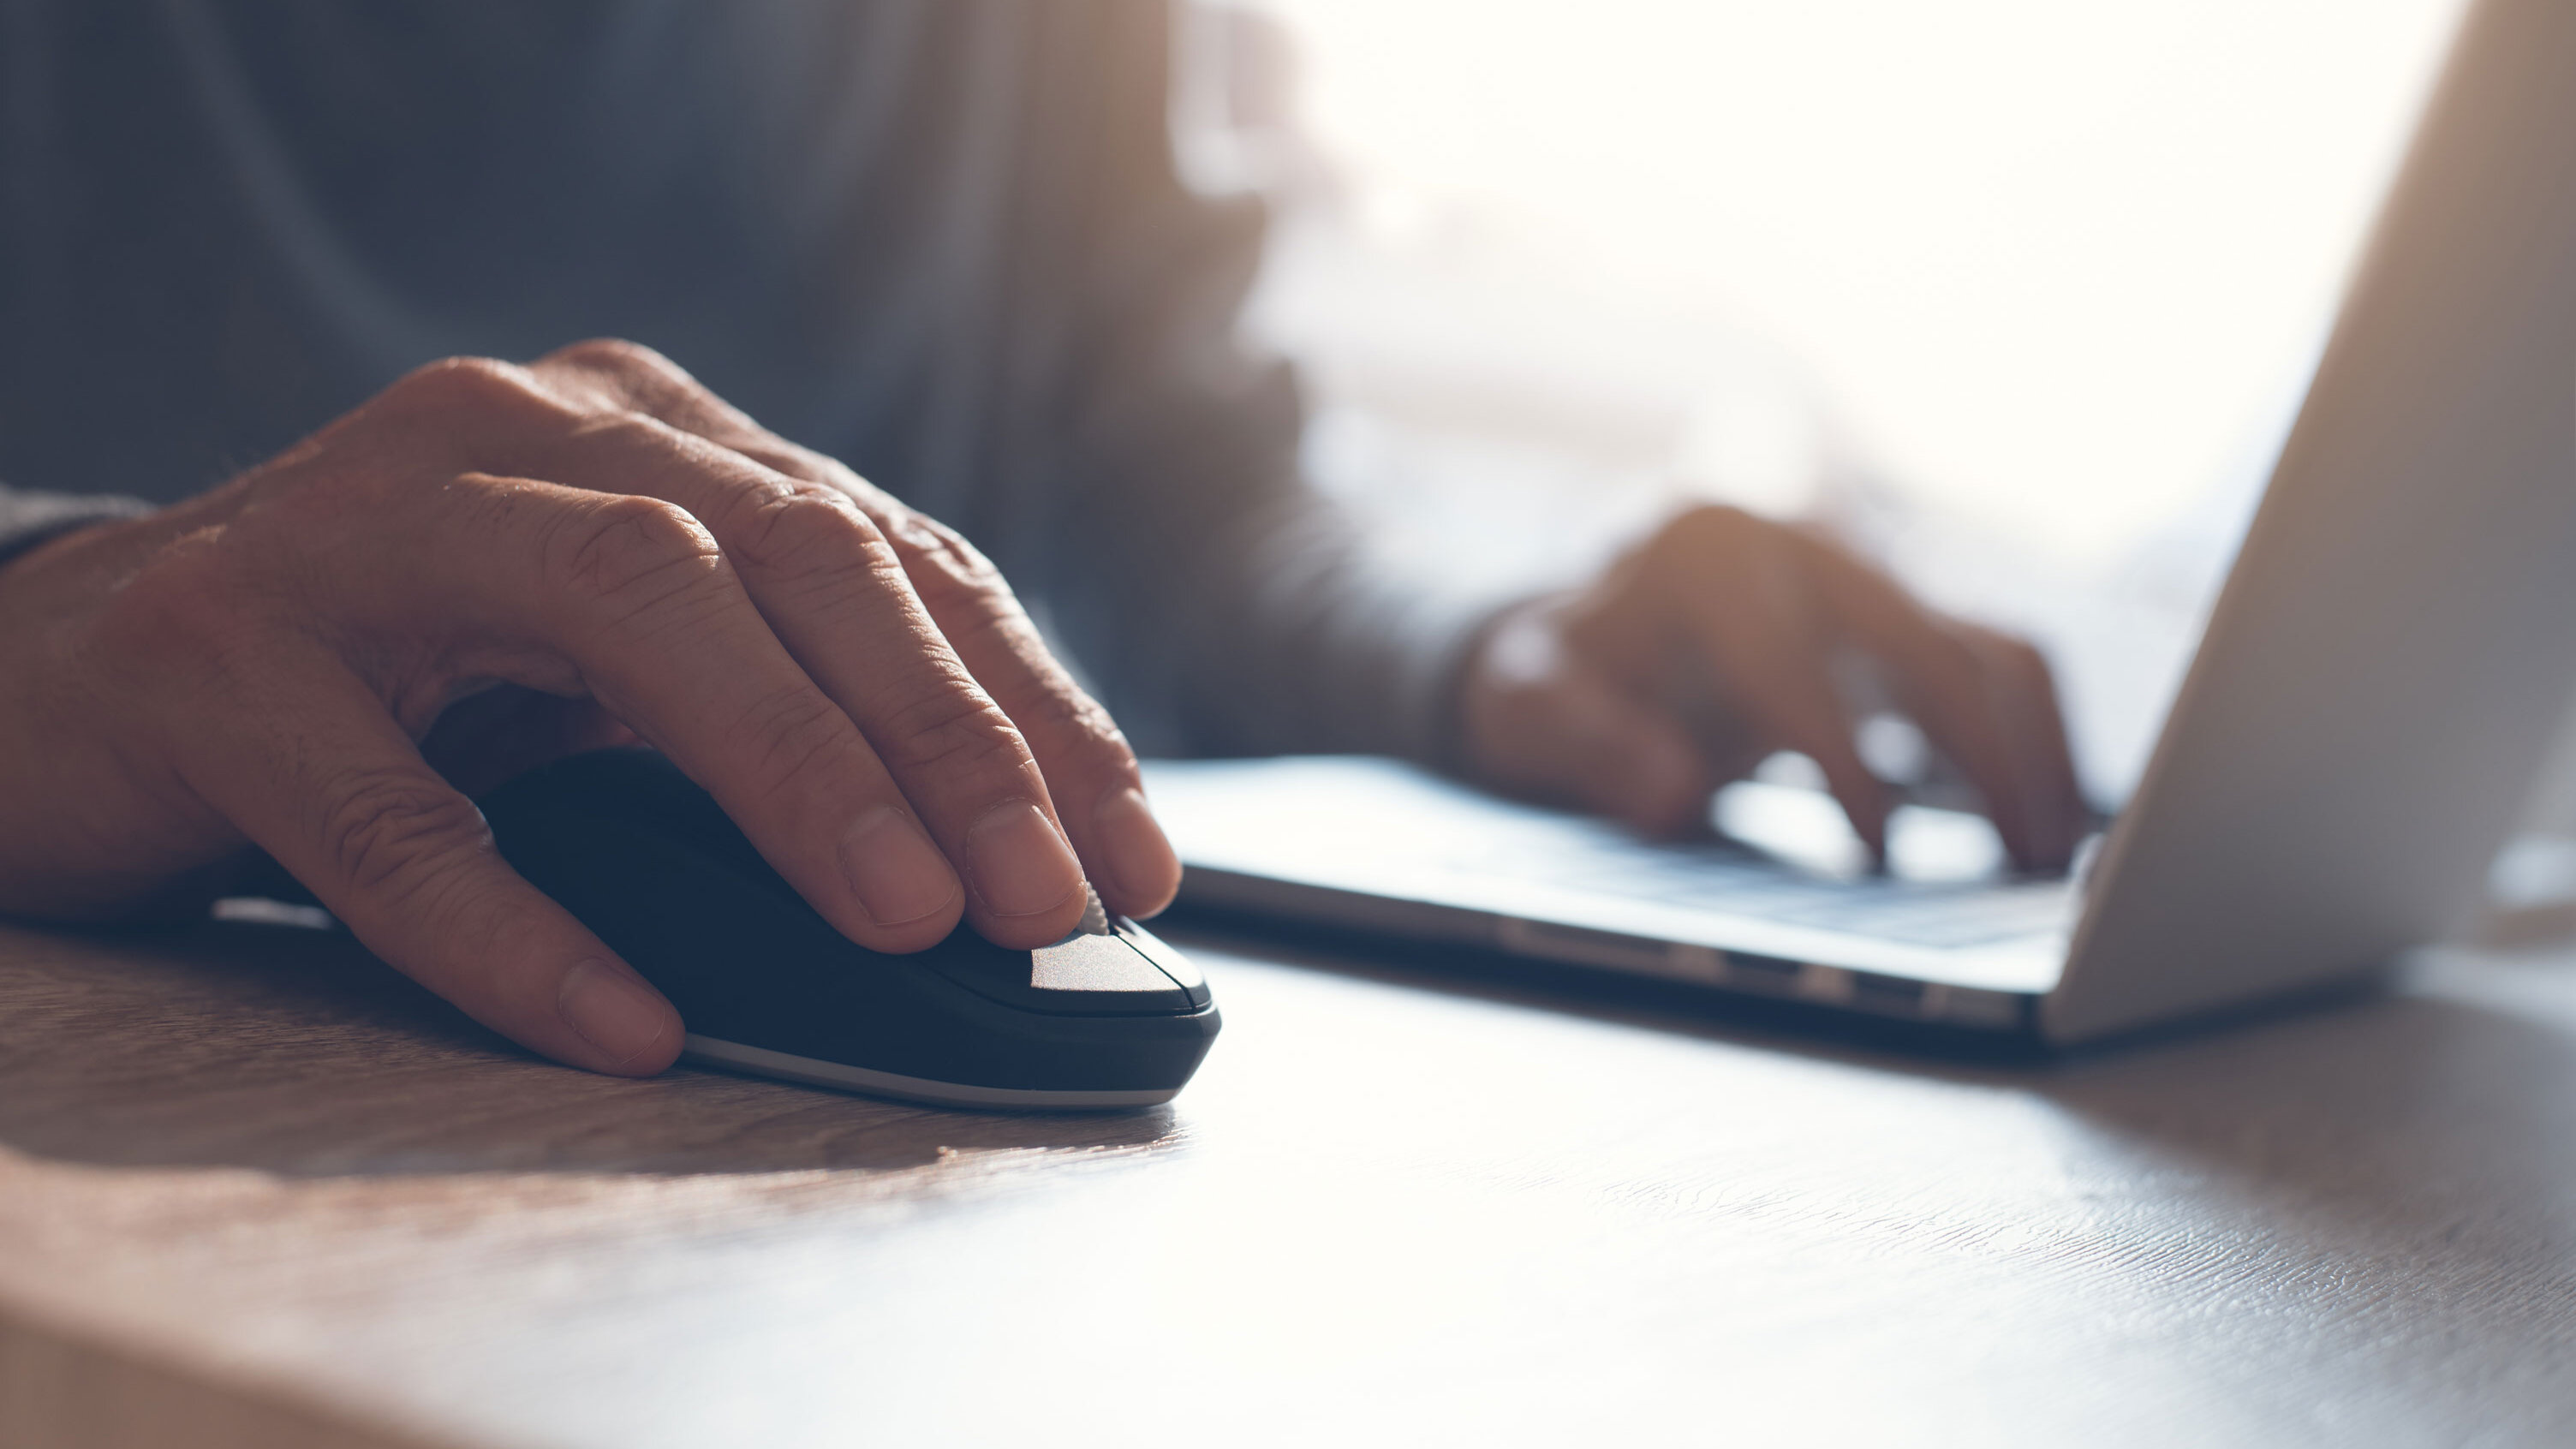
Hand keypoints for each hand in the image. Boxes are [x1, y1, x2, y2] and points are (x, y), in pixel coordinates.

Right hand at [0, 340, 1179, 1074]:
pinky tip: (633, 1020)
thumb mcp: (602, 671)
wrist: (71, 666)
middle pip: (789, 556)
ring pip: (627, 608)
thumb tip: (983, 867)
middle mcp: (524, 434)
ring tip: (902, 920)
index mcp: (647, 432)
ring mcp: (363, 526)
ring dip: (790, 770)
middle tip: (1046, 896)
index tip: (1131, 848)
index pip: (886, 552)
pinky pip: (397, 810)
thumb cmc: (387, 675)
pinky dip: (525, 927)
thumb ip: (763, 710)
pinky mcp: (219, 653)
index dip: (1024, 701)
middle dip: (946, 733)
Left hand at [1458, 504, 2086, 872]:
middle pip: (1926, 642)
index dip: (1841, 762)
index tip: (1880, 857)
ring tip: (2056, 859)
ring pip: (1989, 645)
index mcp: (1707, 552)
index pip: (1792, 664)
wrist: (1582, 628)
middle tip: (2022, 872)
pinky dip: (2037, 738)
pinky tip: (2045, 826)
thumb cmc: (1553, 675)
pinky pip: (1997, 663)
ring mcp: (1866, 572)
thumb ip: (1584, 741)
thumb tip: (1672, 794)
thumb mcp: (1524, 704)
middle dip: (1985, 757)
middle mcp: (1803, 542)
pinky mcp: (1906, 612)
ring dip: (2037, 749)